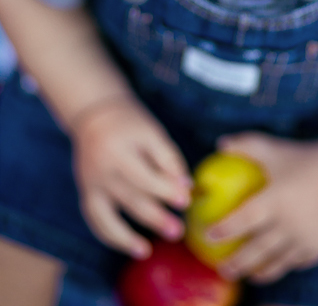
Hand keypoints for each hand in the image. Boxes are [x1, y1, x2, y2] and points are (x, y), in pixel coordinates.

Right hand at [71, 96, 191, 257]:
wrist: (94, 113)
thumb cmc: (131, 123)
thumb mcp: (152, 132)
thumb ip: (168, 159)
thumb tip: (186, 188)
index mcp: (121, 147)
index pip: (146, 175)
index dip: (167, 190)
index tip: (186, 201)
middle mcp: (102, 166)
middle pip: (130, 197)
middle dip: (155, 216)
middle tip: (178, 231)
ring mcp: (91, 181)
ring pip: (109, 215)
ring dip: (128, 236)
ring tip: (147, 250)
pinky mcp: (85, 191)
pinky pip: (95, 219)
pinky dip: (111, 236)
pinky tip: (131, 246)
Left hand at [206, 132, 317, 283]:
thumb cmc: (301, 158)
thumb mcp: (273, 148)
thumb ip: (245, 145)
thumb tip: (219, 144)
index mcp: (276, 199)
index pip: (243, 219)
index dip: (223, 229)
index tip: (206, 234)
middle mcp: (290, 223)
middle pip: (256, 251)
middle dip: (235, 264)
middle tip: (221, 268)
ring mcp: (304, 239)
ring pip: (275, 264)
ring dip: (256, 273)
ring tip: (243, 275)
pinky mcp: (317, 249)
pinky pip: (294, 262)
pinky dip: (280, 266)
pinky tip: (270, 267)